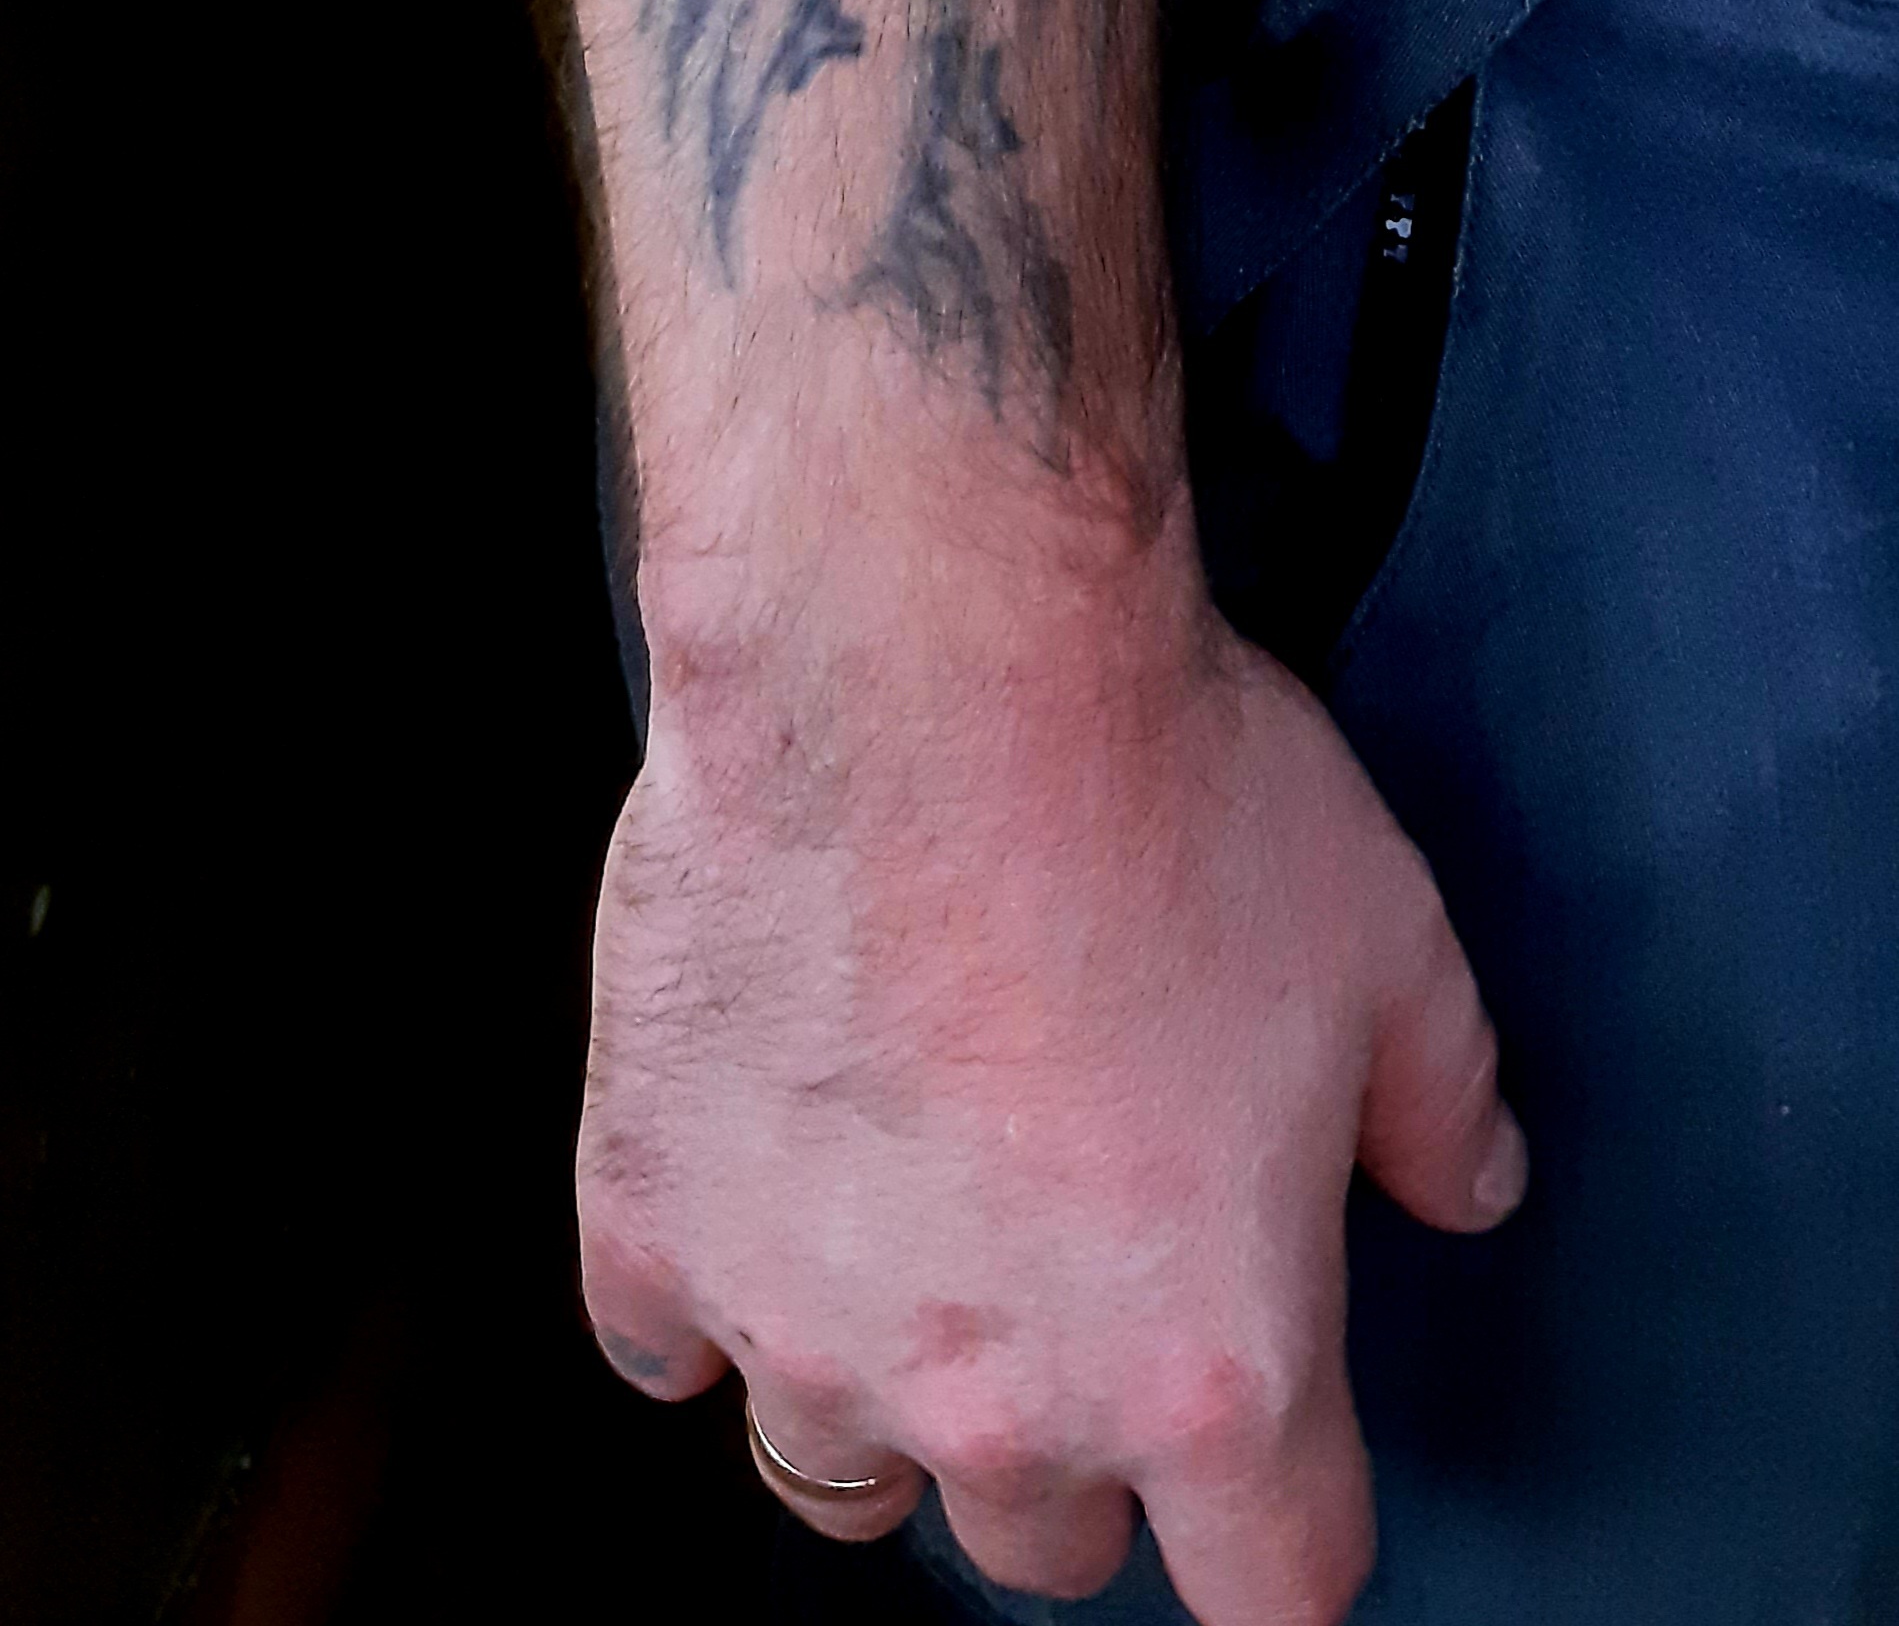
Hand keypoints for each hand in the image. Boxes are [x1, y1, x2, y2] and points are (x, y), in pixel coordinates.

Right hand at [577, 545, 1525, 1624]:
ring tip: (911, 1251)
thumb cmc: (1159, 784)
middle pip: (1048, 1543)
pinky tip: (755, 1191)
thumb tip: (1475, 1181)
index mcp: (1212, 1364)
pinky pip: (661, 1351)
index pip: (1278, 1593)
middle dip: (1079, 1439)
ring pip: (840, 1478)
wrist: (928, 651)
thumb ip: (1445, 1105)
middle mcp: (1004, 1392)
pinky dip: (704, 1296)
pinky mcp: (654, 1221)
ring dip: (887, 1392)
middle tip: (1081, 1273)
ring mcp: (808, 1322)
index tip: (1274, 1474)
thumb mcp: (1391, 945)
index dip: (1288, 1528)